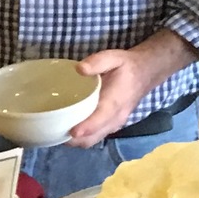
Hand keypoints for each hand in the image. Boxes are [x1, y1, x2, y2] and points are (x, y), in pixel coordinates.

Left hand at [65, 29, 197, 145]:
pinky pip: (95, 136)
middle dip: (75, 139)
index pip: (102, 118)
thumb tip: (79, 69)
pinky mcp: (111, 125)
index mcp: (116, 101)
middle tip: (54, 133)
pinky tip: (67, 129)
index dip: (88, 127)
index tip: (73, 132)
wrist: (144, 74)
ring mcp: (114, 123)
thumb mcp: (114, 57)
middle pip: (94, 136)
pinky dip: (81, 137)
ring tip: (56, 132)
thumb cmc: (126, 66)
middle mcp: (116, 117)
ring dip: (76, 141)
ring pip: (94, 139)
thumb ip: (98, 61)